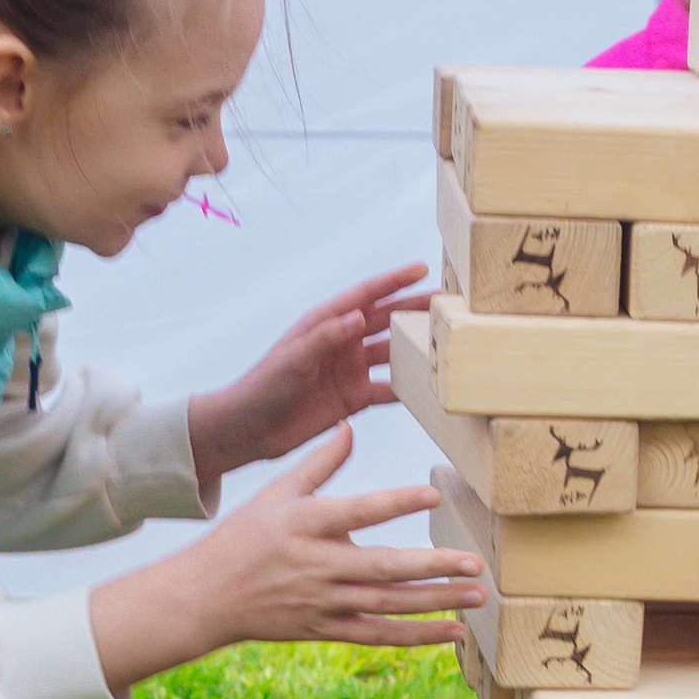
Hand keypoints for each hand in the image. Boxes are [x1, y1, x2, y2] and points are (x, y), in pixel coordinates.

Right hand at [89, 424, 483, 693]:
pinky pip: (379, 635)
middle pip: (383, 568)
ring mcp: (324, 602)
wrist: (208, 596)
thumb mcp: (275, 492)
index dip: (395, 502)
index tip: (433, 493)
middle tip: (476, 563)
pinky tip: (453, 631)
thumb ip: (318, 462)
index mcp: (306, 524)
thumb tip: (349, 425)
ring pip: (388, 605)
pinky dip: (417, 636)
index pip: (358, 511)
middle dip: (433, 566)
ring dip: (436, 601)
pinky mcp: (326, 629)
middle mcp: (318, 565)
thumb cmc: (244, 537)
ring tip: (478, 594)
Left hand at [187, 265, 435, 490]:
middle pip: (387, 321)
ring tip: (448, 345)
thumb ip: (325, 338)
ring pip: (392, 354)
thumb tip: (357, 317)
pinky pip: (387, 390)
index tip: (422, 269)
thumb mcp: (292, 359)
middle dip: (416, 310)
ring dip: (417, 349)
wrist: (248, 429)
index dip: (393, 281)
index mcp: (325, 323)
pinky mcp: (353, 398)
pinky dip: (408, 389)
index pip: (365, 295)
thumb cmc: (262, 387)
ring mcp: (350, 370)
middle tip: (449, 306)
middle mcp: (342, 342)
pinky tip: (431, 388)